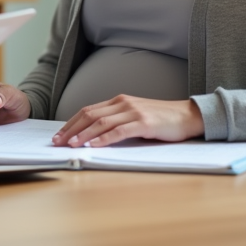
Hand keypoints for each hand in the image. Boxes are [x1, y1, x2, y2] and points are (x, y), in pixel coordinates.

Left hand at [52, 95, 203, 147]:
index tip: (58, 135)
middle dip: (71, 129)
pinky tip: (94, 145)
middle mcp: (123, 103)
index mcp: (118, 101)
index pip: (87, 110)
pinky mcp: (144, 122)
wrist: (188, 115)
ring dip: (84, 135)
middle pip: (89, 115)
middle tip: (58, 142)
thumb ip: (117, 121)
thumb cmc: (161, 119)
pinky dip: (104, 138)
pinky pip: (119, 131)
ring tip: (72, 145)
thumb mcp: (134, 116)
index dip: (71, 123)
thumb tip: (93, 135)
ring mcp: (133, 111)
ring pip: (101, 122)